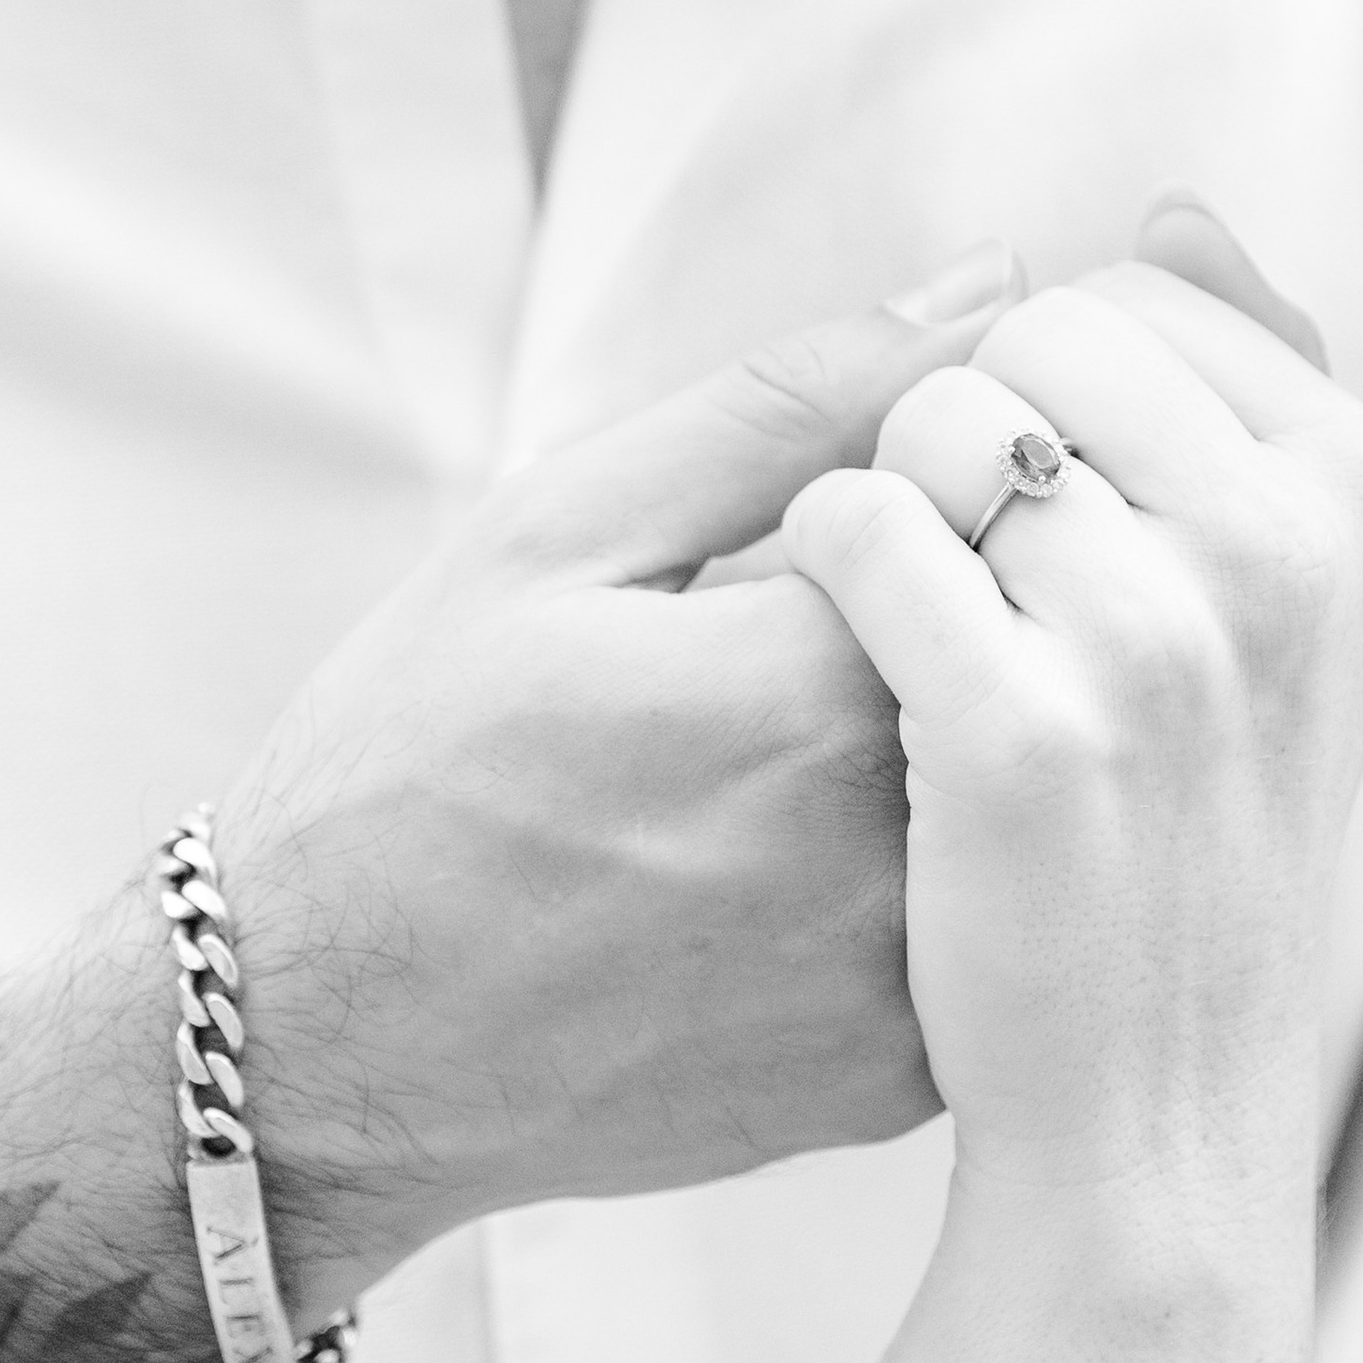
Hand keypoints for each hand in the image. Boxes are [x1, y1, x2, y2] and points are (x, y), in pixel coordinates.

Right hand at [206, 253, 1019, 1303]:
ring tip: (787, 756)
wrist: (317, 1050)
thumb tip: (996, 282)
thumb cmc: (413, 761)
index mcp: (813, 686)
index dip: (960, 481)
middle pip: (1045, 656)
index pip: (1018, 514)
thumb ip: (795, 400)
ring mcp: (908, 985)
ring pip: (1035, 792)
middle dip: (973, 604)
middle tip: (802, 647)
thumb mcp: (562, 528)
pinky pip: (999, 921)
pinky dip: (945, 862)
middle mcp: (893, 847)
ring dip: (968, 735)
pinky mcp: (905, 1080)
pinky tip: (805, 862)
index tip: (867, 507)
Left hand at [784, 244, 1362, 1202]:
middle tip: (1010, 599)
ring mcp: (1171, 641)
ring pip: (935, 422)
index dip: (1057, 405)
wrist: (1156, 1094)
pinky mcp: (1026, 733)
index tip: (1092, 545)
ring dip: (904, 517)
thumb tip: (1177, 210)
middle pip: (1029, 337)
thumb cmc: (1196, 815)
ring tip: (954, 648)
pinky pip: (856, 526)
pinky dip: (828, 580)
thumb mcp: (1285, 594)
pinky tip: (875, 680)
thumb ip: (1247, 380)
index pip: (1131, 297)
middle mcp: (1294, 543)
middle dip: (977, 440)